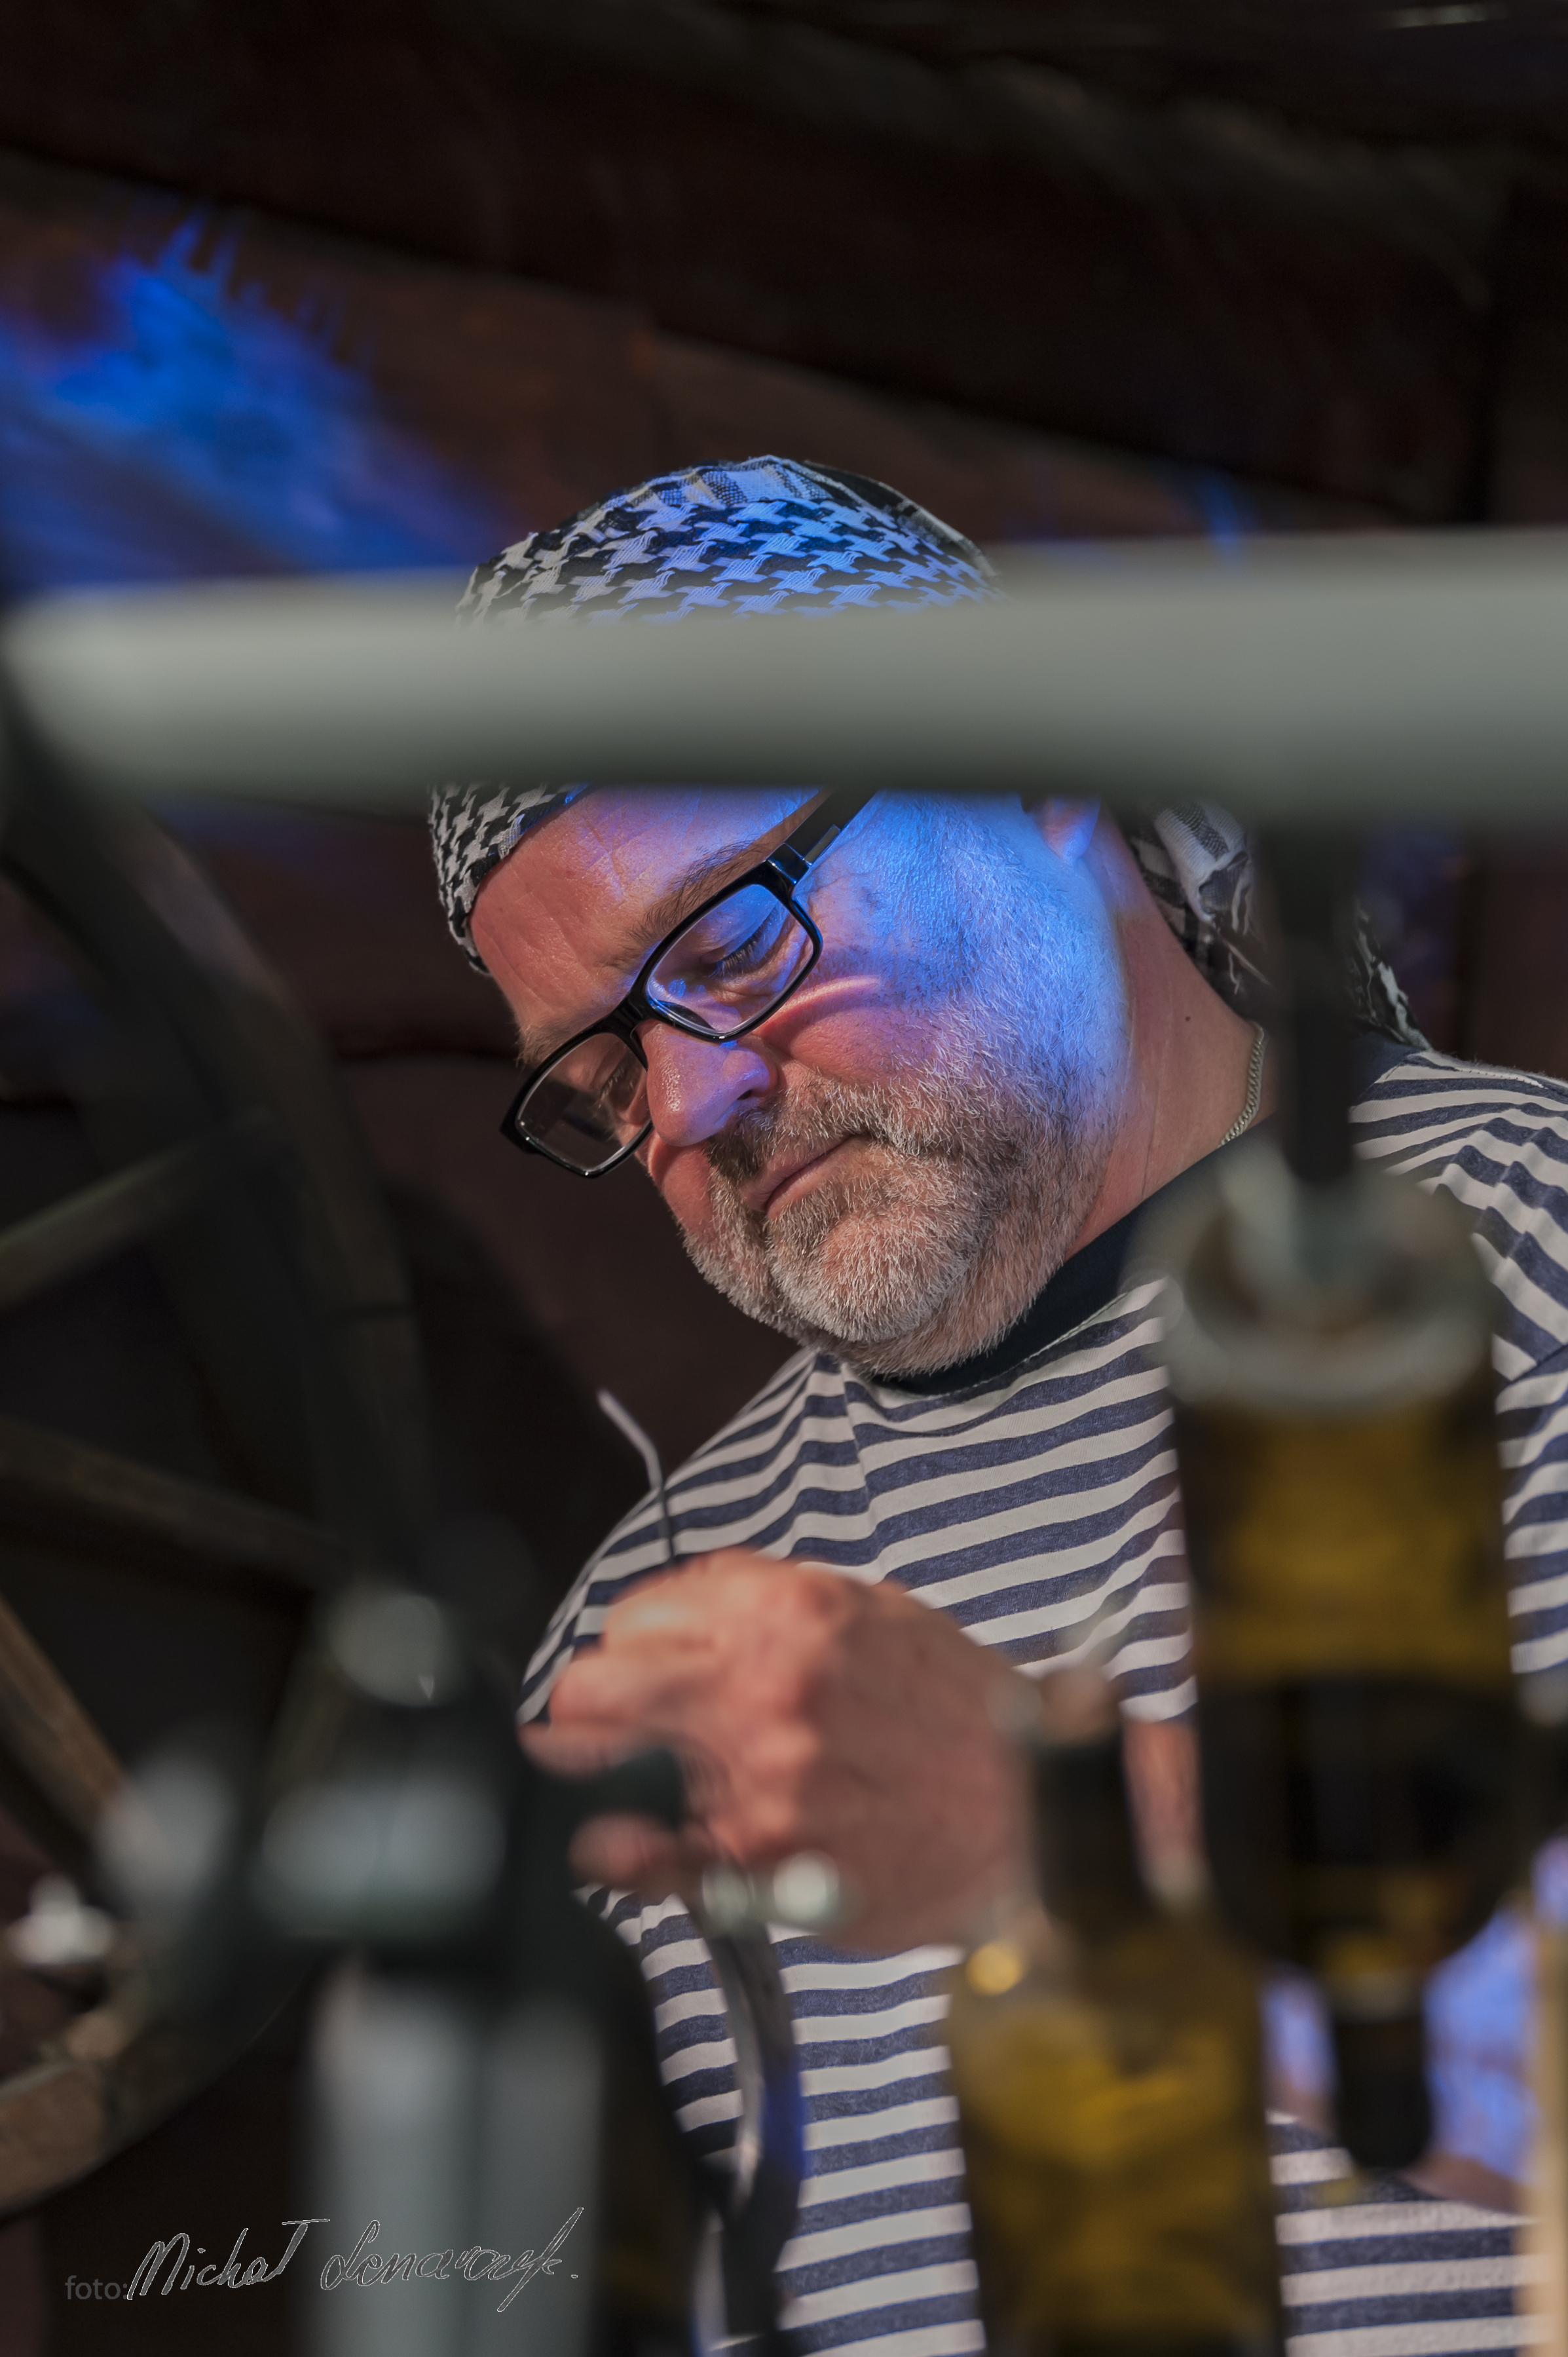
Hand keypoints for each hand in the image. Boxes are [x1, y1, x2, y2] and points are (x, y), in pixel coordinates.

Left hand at [522, 1548, 1031, 1951]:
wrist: (1033, 1810)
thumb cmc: (959, 1713)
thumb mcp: (873, 1611)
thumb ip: (770, 1598)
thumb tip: (678, 1604)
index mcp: (789, 1616)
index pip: (635, 1615)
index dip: (631, 1643)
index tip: (637, 1665)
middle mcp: (764, 1689)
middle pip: (592, 1685)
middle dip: (588, 1703)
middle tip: (604, 1723)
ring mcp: (757, 1781)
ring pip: (601, 1766)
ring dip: (602, 1770)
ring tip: (630, 1778)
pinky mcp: (762, 1865)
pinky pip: (641, 1860)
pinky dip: (615, 1854)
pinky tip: (620, 1845)